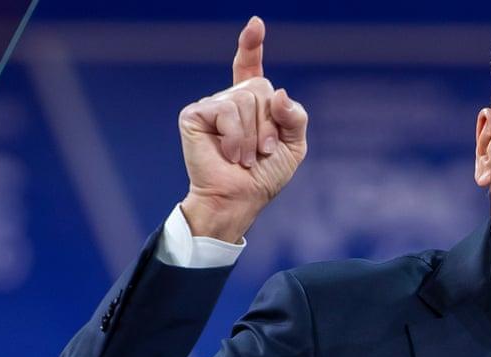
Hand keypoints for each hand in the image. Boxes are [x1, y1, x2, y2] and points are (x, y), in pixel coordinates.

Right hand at [177, 16, 307, 242]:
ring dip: (255, 135)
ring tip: (247, 157)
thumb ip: (295, 117)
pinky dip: (237, 135)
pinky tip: (232, 154)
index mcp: (253, 105)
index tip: (256, 24)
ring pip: (247, 99)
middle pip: (262, 87)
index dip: (251, 46)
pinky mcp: (195, 114)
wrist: (240, 199)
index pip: (251, 68)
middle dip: (270, 123)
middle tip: (263, 152)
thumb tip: (280, 94)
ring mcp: (211, 104)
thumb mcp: (293, 145)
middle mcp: (230, 100)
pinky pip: (228, 110)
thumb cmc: (264, 176)